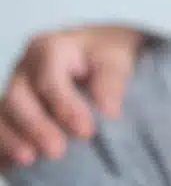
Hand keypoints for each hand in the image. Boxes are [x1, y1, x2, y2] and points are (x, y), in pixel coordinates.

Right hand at [0, 25, 145, 167]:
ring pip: (2, 115)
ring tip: (29, 159)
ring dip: (12, 139)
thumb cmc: (105, 54)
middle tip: (57, 151)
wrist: (98, 54)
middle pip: (18, 98)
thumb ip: (111, 80)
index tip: (86, 131)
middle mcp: (25, 69)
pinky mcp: (12, 112)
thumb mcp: (116, 57)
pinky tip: (12, 163)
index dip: (65, 107)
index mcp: (48, 49)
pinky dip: (4, 145)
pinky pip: (1, 128)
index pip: (49, 80)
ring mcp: (14, 90)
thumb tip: (108, 110)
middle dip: (35, 127)